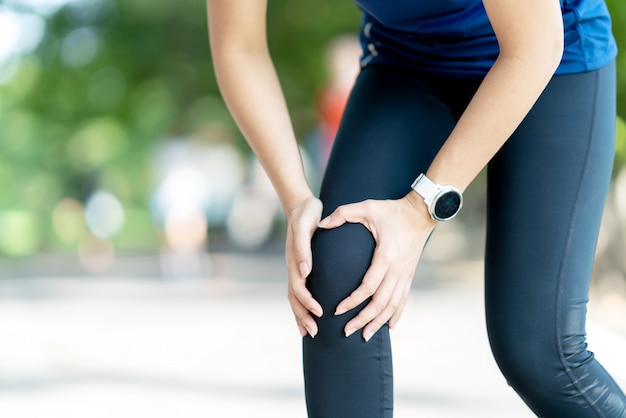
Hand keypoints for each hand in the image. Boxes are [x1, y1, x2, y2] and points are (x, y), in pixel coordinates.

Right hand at [285, 197, 323, 337]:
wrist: (301, 206)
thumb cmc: (305, 214)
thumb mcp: (304, 226)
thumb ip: (303, 248)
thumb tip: (306, 272)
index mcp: (294, 261)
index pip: (298, 288)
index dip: (307, 302)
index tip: (319, 312)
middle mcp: (293, 268)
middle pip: (294, 298)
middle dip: (303, 317)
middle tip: (314, 333)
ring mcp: (296, 269)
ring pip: (295, 298)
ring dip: (301, 316)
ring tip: (309, 333)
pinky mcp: (302, 268)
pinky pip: (300, 291)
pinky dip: (303, 306)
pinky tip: (311, 316)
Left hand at [318, 194, 435, 340]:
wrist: (421, 212)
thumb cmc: (392, 210)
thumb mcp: (367, 207)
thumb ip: (343, 214)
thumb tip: (322, 224)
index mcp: (385, 256)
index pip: (368, 287)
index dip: (352, 301)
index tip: (337, 310)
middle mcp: (397, 269)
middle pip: (380, 303)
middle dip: (363, 319)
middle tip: (346, 331)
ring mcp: (405, 274)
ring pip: (392, 306)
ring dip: (378, 322)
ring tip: (365, 336)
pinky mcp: (409, 275)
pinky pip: (403, 299)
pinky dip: (396, 315)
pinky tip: (390, 327)